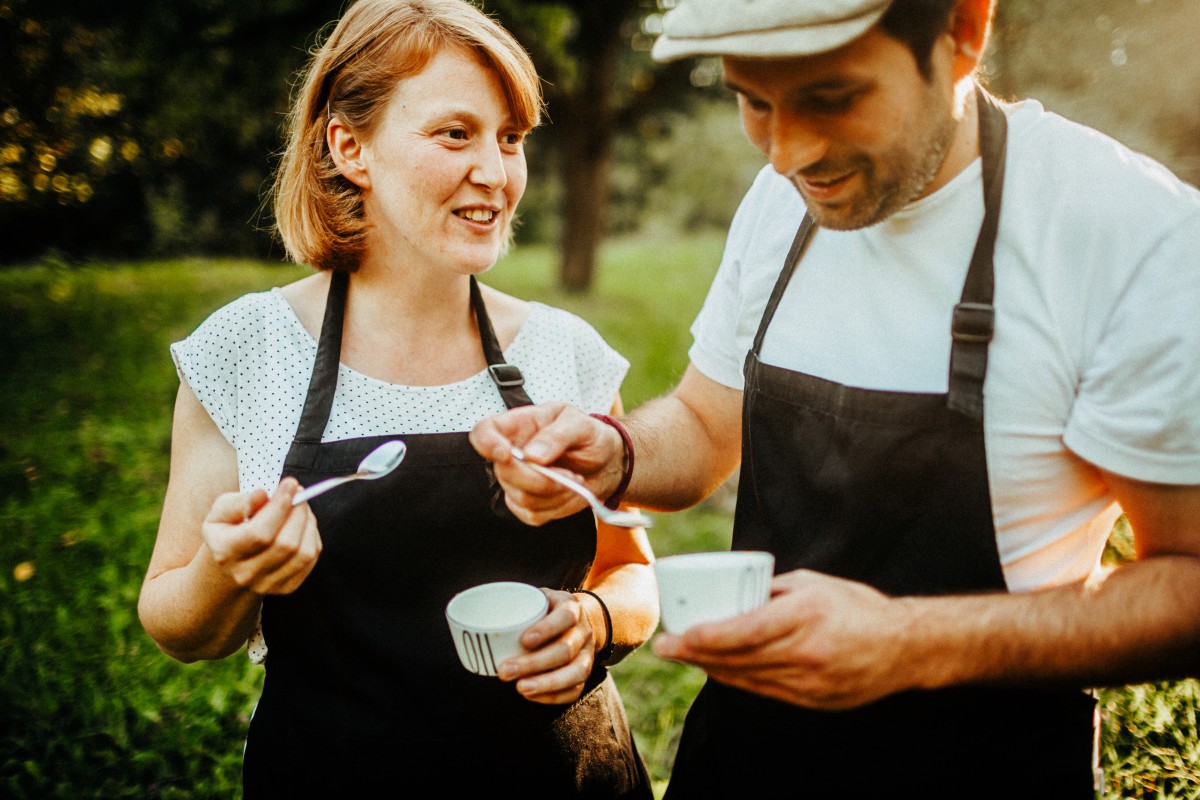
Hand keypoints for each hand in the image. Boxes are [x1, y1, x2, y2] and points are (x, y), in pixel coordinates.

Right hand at [202, 477, 321, 594]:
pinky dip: (312, 536)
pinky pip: (311, 559)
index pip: (259, 533)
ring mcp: (267, 584)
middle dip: (298, 512)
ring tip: (300, 507)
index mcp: (225, 552)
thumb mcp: (223, 510)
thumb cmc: (230, 527)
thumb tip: (262, 494)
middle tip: (299, 492)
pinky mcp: (287, 587)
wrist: (233, 560)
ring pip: (303, 553)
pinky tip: (302, 524)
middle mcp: (245, 574)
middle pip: (285, 544)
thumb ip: (240, 502)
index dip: (280, 506)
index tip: (290, 484)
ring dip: (308, 523)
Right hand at [469, 402, 624, 525]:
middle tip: (570, 475)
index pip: (483, 433)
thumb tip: (532, 455)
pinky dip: (558, 506)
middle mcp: (511, 454)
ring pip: (521, 498)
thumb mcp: (581, 425)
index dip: (486, 444)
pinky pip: (533, 515)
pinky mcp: (528, 505)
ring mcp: (517, 482)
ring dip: (556, 492)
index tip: (505, 454)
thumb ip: (557, 435)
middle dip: (539, 478)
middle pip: (504, 473)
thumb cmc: (589, 436)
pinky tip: (570, 491)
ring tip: (575, 478)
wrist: (606, 463)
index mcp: (517, 425)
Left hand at [497, 589, 596, 704]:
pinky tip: (531, 696)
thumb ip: (511, 603)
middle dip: (534, 663)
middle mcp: (583, 631)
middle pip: (566, 650)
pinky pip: (575, 690)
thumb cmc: (547, 610)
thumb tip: (462, 601)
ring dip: (546, 683)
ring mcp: (588, 654)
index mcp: (572, 608)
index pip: (565, 617)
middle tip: (505, 671)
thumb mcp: (536, 598)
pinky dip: (553, 696)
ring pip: (575, 672)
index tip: (523, 641)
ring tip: (519, 688)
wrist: (578, 621)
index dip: (546, 629)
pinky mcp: (584, 674)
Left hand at [652, 569, 917, 709]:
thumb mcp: (812, 584)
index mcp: (805, 616)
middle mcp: (806, 652)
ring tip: (685, 656)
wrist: (906, 648)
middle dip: (695, 655)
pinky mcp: (814, 700)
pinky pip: (764, 691)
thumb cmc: (857, 606)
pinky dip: (737, 680)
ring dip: (710, 669)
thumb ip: (771, 588)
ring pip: (746, 679)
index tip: (676, 636)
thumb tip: (732, 591)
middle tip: (666, 646)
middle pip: (737, 659)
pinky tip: (719, 670)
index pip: (743, 633)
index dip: (704, 639)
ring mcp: (810, 682)